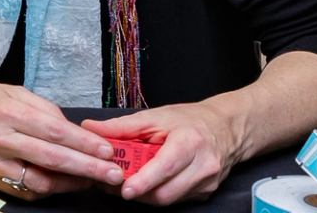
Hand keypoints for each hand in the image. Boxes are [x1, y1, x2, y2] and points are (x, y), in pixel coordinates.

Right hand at [0, 78, 125, 199]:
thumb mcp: (10, 91)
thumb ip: (43, 109)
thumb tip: (72, 130)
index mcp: (7, 111)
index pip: (54, 130)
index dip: (84, 143)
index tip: (107, 150)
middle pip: (52, 158)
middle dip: (87, 168)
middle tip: (112, 173)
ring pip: (39, 181)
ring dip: (70, 184)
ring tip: (92, 181)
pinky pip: (24, 190)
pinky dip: (48, 190)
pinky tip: (63, 184)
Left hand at [83, 103, 245, 204]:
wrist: (225, 129)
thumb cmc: (188, 120)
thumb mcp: (154, 116)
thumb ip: (121, 126)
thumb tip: (90, 128)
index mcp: (189, 142)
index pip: (165, 168)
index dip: (143, 181)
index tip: (124, 189)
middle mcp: (203, 166)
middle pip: (165, 192)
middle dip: (137, 192)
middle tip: (113, 184)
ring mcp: (206, 183)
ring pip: (168, 200)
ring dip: (144, 195)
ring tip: (124, 182)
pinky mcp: (205, 193)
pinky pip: (176, 199)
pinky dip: (157, 193)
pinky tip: (145, 183)